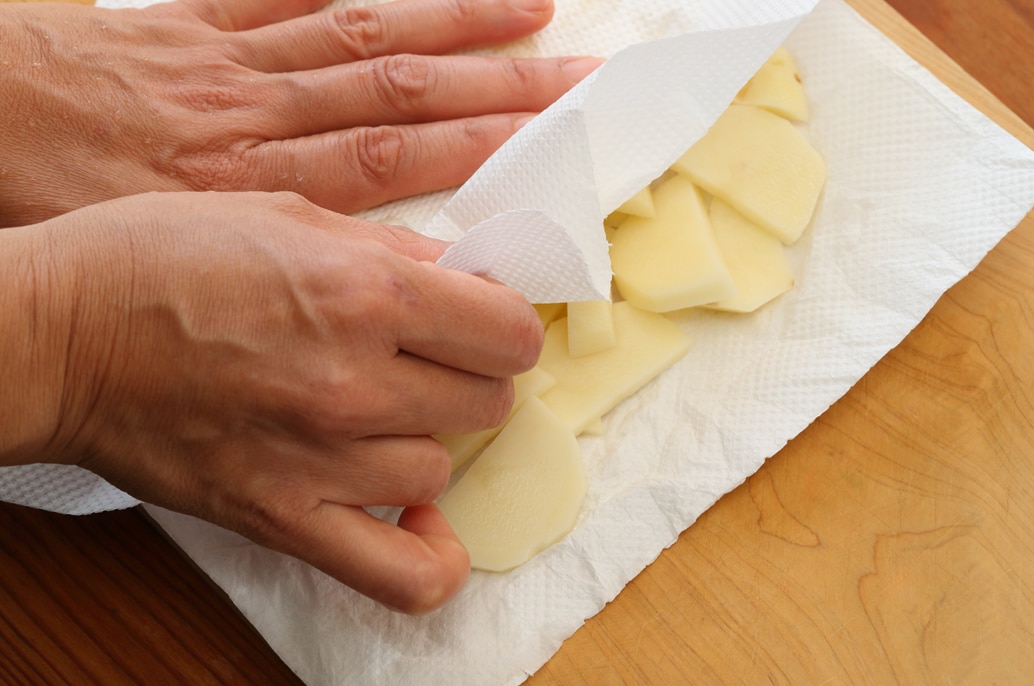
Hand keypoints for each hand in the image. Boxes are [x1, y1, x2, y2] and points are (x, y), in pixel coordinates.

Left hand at [0, 0, 598, 225]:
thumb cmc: (50, 207)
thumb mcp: (160, 270)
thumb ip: (255, 274)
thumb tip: (343, 291)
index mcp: (250, 187)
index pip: (387, 160)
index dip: (474, 144)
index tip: (545, 140)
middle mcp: (256, 114)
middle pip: (397, 91)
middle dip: (494, 82)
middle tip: (572, 78)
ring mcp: (230, 60)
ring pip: (361, 33)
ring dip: (452, 20)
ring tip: (530, 10)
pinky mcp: (193, 23)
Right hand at [23, 191, 542, 612]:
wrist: (62, 331)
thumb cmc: (161, 259)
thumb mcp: (289, 216)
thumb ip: (393, 252)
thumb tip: (465, 279)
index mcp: (367, 290)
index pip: (511, 332)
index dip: (504, 325)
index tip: (481, 323)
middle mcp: (358, 378)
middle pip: (489, 401)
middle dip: (467, 376)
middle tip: (426, 362)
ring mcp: (324, 458)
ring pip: (443, 469)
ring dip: (425, 442)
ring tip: (378, 418)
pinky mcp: (285, 517)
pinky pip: (402, 573)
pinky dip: (429, 555)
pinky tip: (416, 518)